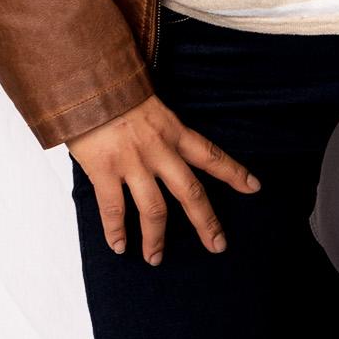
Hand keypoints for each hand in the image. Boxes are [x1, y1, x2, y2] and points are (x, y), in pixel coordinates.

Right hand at [68, 94, 260, 263]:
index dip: (234, 172)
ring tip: (155, 259)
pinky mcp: (104, 171)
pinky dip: (116, 231)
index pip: (211, 155)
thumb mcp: (150, 104)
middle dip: (205, 221)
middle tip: (218, 245)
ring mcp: (132, 162)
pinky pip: (113, 209)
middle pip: (190, 192)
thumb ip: (159, 129)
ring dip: (156, 238)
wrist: (85, 80)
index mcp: (173, 130)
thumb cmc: (115, 89)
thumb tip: (163, 148)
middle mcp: (159, 150)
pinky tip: (119, 246)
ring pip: (154, 209)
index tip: (254, 187)